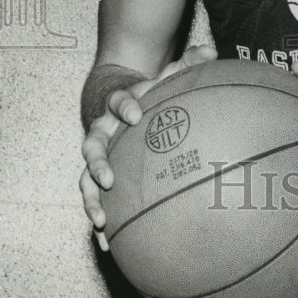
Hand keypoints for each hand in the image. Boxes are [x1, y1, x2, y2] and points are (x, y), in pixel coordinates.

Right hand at [79, 45, 217, 249]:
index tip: (135, 115)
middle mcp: (102, 131)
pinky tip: (111, 245)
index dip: (124, 107)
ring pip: (85, 179)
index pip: (118, 102)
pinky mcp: (101, 179)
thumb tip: (212, 52)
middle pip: (91, 146)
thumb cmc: (149, 92)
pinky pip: (97, 201)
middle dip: (97, 163)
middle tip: (108, 178)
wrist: (119, 103)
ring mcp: (98, 158)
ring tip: (102, 220)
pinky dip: (102, 223)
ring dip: (91, 200)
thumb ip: (187, 64)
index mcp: (118, 105)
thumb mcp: (167, 75)